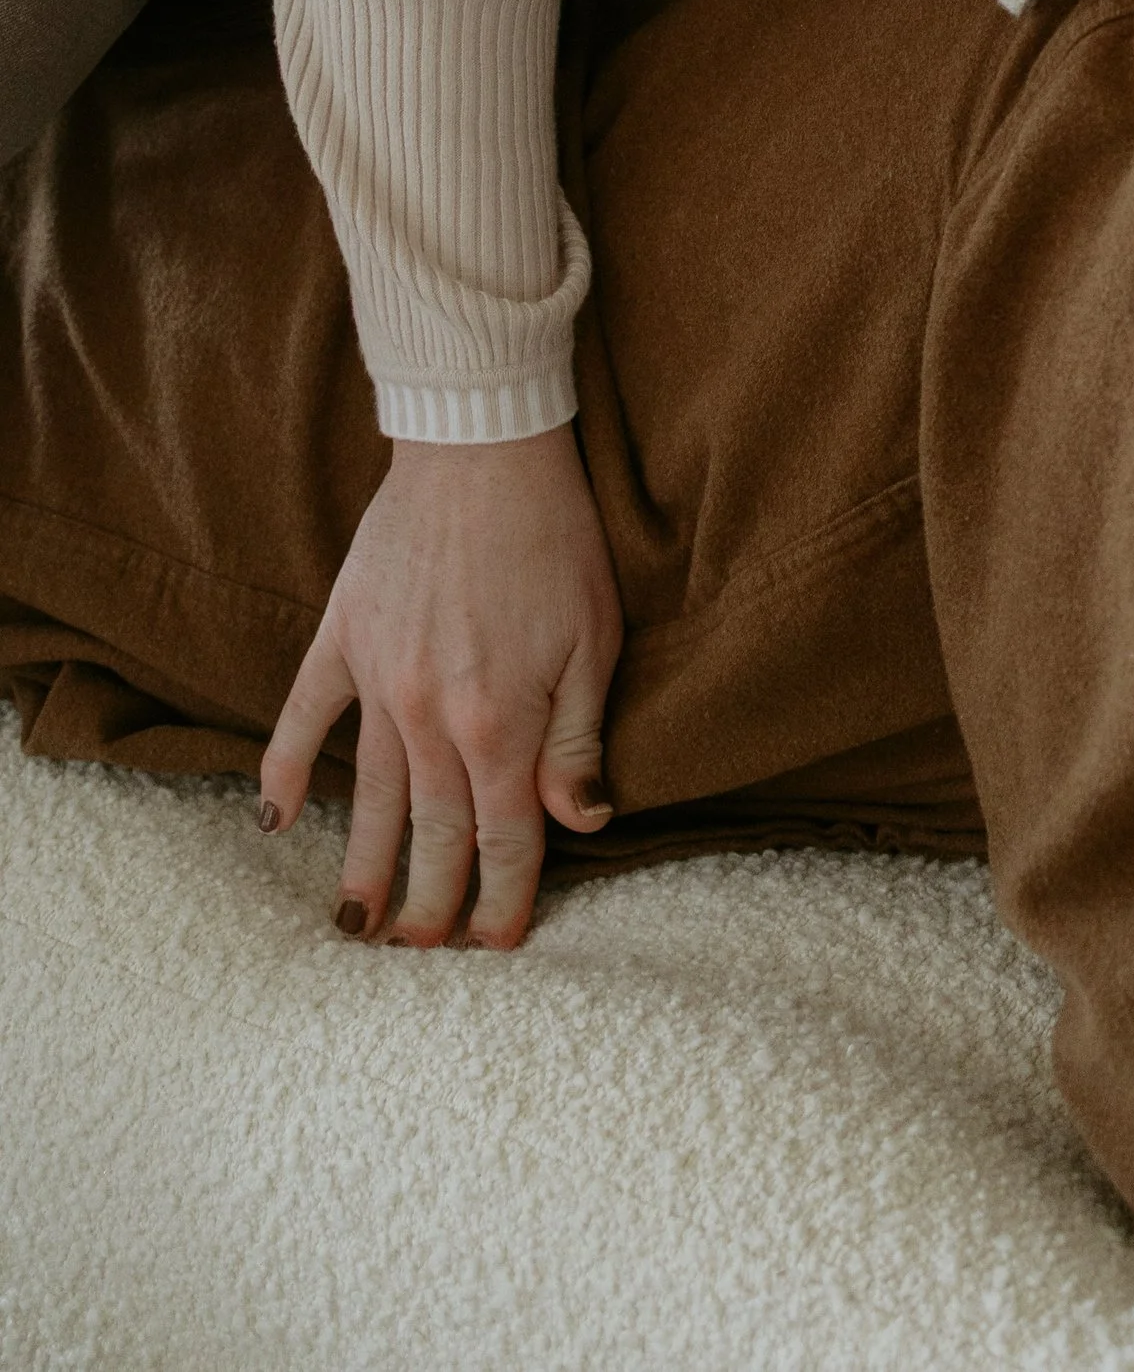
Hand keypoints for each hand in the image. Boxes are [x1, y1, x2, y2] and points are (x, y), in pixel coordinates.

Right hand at [259, 426, 624, 948]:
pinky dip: (281, 771)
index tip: (496, 946)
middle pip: (433, 833)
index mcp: (501, 722)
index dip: (503, 898)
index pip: (505, 838)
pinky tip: (270, 824)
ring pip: (368, 796)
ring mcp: (378, 679)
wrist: (484, 446)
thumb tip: (579, 824)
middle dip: (431, 902)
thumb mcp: (595, 639)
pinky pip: (302, 716)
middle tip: (421, 954)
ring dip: (361, 864)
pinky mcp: (343, 637)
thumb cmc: (555, 537)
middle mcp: (431, 716)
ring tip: (355, 925)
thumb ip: (579, 739)